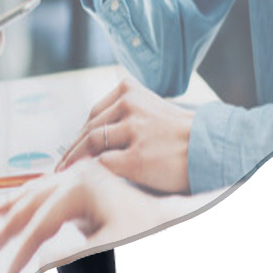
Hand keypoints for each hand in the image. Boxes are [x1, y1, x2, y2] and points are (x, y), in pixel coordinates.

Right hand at [0, 159, 166, 272]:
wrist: (173, 212)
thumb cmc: (149, 227)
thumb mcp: (111, 242)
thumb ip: (72, 253)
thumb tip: (37, 262)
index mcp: (80, 187)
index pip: (39, 226)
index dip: (19, 256)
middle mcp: (77, 174)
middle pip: (32, 202)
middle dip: (10, 228)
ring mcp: (81, 174)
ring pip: (38, 189)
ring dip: (17, 205)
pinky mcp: (86, 178)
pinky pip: (50, 186)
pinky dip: (32, 196)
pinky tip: (24, 200)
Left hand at [56, 76, 193, 193]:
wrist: (212, 148)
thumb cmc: (182, 135)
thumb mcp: (151, 111)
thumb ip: (124, 117)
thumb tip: (90, 139)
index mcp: (129, 90)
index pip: (94, 114)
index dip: (79, 134)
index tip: (70, 149)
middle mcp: (128, 104)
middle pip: (88, 129)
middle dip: (72, 150)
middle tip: (60, 167)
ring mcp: (133, 130)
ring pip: (91, 144)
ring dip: (74, 162)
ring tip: (65, 177)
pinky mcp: (137, 157)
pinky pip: (102, 164)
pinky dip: (91, 173)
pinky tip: (87, 182)